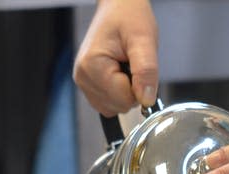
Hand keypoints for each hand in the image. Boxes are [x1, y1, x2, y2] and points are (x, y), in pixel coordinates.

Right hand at [73, 0, 158, 115]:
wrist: (118, 6)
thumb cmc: (129, 18)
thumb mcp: (144, 40)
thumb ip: (146, 71)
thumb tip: (146, 100)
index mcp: (92, 66)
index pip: (123, 99)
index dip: (139, 88)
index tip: (137, 66)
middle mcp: (83, 77)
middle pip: (118, 106)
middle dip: (132, 90)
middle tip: (132, 63)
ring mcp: (83, 82)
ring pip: (113, 108)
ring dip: (125, 92)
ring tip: (125, 66)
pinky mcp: (88, 84)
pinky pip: (108, 103)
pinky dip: (118, 93)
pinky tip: (120, 74)